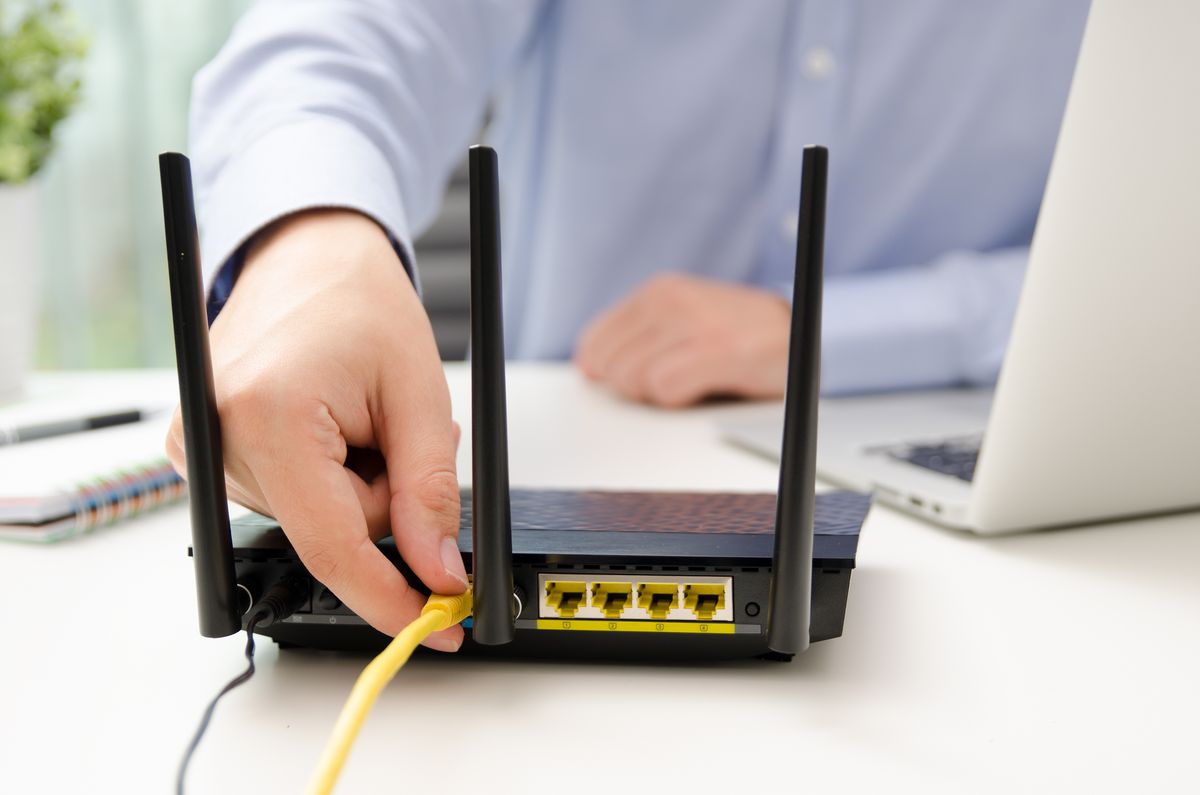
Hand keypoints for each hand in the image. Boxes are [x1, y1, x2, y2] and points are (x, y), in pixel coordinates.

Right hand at [166, 210, 467, 650]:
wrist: (309, 257)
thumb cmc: (363, 306)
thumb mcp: (421, 398)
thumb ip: (430, 495)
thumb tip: (436, 572)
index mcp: (268, 413)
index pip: (330, 546)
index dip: (388, 596)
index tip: (435, 625)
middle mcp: (214, 433)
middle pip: (327, 532)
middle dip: (380, 500)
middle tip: (394, 431)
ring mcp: (196, 443)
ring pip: (312, 519)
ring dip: (353, 483)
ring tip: (358, 414)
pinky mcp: (198, 448)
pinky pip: (285, 497)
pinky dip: (324, 477)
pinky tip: (329, 425)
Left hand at [574, 273, 790, 407]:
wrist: (800, 333)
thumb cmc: (736, 336)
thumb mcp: (682, 322)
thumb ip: (638, 336)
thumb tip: (588, 367)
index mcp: (658, 292)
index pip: (594, 344)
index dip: (603, 374)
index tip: (625, 384)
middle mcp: (672, 300)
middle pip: (612, 368)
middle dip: (634, 387)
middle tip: (670, 382)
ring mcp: (696, 323)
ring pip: (634, 380)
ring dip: (657, 395)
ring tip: (690, 382)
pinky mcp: (719, 350)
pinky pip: (665, 390)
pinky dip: (678, 400)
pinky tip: (701, 389)